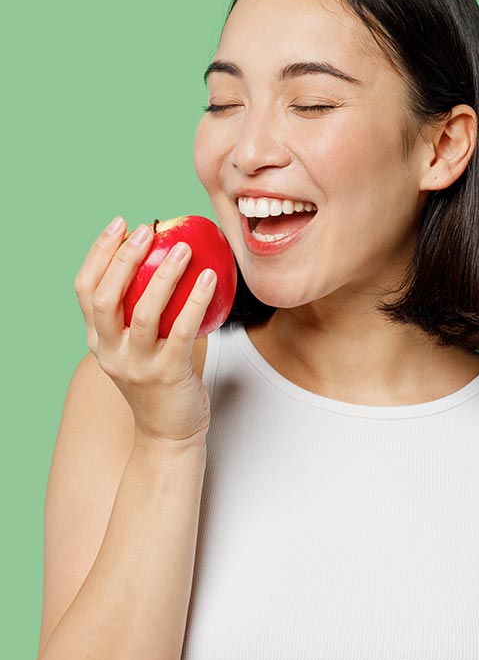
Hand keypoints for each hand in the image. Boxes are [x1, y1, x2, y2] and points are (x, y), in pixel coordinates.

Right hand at [73, 218, 217, 445]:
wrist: (169, 434)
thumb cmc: (160, 384)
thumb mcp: (137, 349)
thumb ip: (139, 315)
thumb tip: (165, 260)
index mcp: (98, 342)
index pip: (85, 290)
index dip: (99, 254)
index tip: (119, 225)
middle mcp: (111, 353)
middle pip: (106, 297)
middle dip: (124, 257)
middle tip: (148, 230)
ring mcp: (137, 365)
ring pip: (143, 313)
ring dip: (163, 275)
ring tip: (183, 249)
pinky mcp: (167, 374)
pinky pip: (181, 331)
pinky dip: (195, 301)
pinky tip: (210, 278)